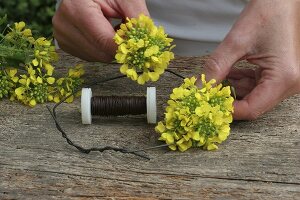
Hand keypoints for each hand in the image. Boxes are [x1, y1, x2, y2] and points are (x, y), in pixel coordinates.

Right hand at [52, 0, 148, 61]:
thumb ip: (136, 16)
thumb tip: (146, 39)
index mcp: (76, 8)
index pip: (105, 41)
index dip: (126, 46)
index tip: (139, 44)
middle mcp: (65, 25)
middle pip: (102, 53)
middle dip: (119, 46)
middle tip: (126, 32)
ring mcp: (63, 36)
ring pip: (97, 57)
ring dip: (110, 48)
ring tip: (112, 27)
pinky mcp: (66, 44)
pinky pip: (91, 56)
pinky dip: (101, 48)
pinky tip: (103, 33)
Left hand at [199, 0, 299, 119]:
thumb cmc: (270, 12)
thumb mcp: (236, 42)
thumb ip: (216, 68)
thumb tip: (199, 88)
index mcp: (284, 77)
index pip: (252, 109)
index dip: (228, 110)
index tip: (209, 103)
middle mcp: (291, 83)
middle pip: (254, 104)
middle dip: (230, 97)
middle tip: (211, 89)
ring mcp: (288, 79)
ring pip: (255, 95)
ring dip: (235, 87)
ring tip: (221, 74)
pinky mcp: (283, 73)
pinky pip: (260, 86)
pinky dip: (243, 81)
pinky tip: (232, 71)